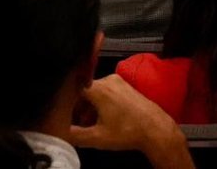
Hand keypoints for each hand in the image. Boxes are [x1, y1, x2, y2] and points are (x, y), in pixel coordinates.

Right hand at [70, 75, 192, 168]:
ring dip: (89, 107)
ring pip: (95, 92)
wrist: (155, 129)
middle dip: (78, 108)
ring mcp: (118, 82)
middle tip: (76, 124)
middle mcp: (108, 79)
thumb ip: (75, 135)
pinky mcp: (126, 86)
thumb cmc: (128, 132)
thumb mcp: (97, 137)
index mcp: (99, 88)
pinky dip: (100, 104)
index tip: (64, 116)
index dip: (66, 104)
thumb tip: (61, 133)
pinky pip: (106, 91)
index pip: (72, 90)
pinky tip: (102, 119)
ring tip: (89, 125)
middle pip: (83, 91)